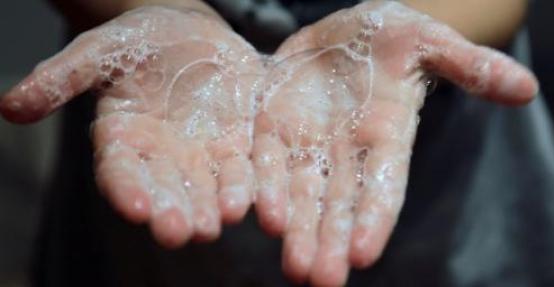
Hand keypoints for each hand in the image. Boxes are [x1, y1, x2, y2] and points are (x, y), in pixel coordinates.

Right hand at [0, 6, 262, 246]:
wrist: (189, 33)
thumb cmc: (138, 41)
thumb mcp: (98, 51)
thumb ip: (61, 78)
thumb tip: (8, 107)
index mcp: (123, 140)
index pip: (120, 171)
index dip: (126, 189)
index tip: (135, 208)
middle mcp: (163, 157)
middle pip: (166, 190)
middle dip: (172, 211)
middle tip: (179, 232)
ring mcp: (202, 154)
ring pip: (207, 186)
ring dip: (213, 206)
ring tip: (216, 223)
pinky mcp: (237, 145)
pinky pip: (245, 167)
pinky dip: (250, 185)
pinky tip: (257, 202)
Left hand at [251, 1, 536, 285]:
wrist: (344, 31)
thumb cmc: (393, 39)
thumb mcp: (430, 44)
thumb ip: (470, 67)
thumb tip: (527, 89)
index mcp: (387, 137)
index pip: (383, 187)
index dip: (374, 220)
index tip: (364, 256)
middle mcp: (347, 152)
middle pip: (340, 204)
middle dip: (330, 241)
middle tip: (320, 280)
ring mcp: (309, 143)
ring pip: (301, 194)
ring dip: (296, 231)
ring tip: (294, 268)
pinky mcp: (274, 127)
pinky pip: (267, 160)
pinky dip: (264, 186)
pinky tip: (258, 214)